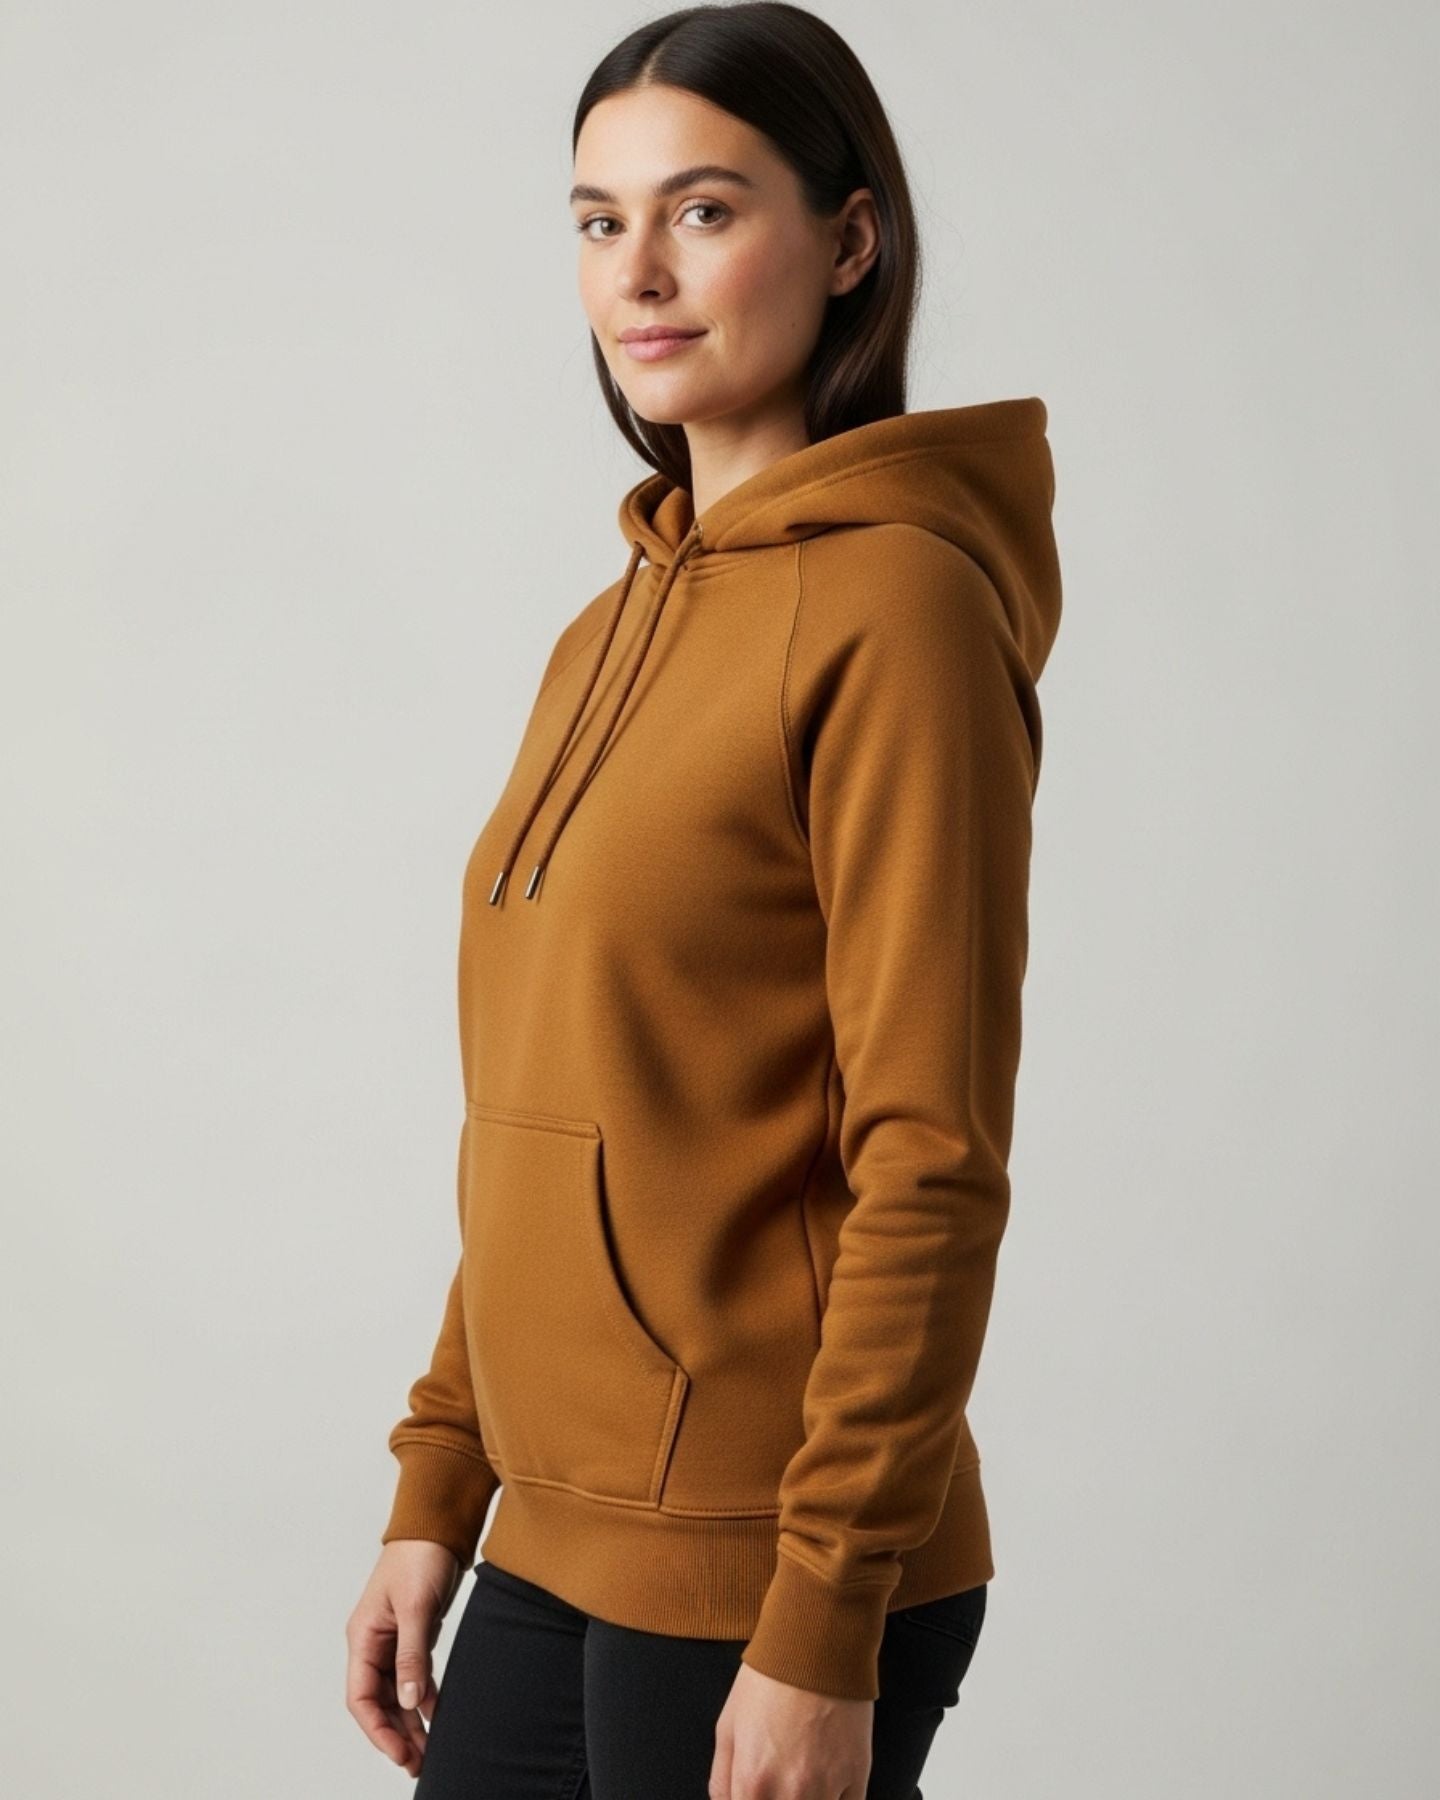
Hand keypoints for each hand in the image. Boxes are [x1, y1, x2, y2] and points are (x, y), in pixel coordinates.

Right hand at [345, 1540, 462, 1776]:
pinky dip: (424, 1697)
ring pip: (397, 1693)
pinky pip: (414, 1676)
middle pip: (379, 1701)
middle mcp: (373, 1643)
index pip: (362, 1697)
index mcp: (363, 1637)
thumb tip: (410, 1702)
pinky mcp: (413, 1634)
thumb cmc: (419, 1557)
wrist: (438, 1525)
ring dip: (411, 1721)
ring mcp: (393, 1640)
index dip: (378, 1730)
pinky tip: (438, 1715)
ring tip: (428, 1750)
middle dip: (396, 1734)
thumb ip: (411, 1656)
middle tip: (418, 1762)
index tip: (399, 1753)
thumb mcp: (415, 1608)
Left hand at [709, 1660, 872, 1797]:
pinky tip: (828, 1788)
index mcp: (750, 1783)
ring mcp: (827, 1787)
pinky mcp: (858, 1775)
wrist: (816, 1642)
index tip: (759, 1796)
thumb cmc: (770, 1679)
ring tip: (803, 1782)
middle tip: (783, 1789)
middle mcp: (789, 1793)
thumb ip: (722, 1781)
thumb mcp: (727, 1726)